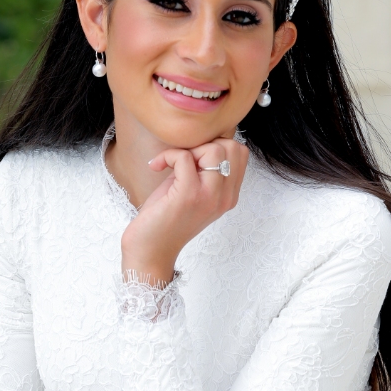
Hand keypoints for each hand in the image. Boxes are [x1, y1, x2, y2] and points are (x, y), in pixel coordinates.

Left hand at [121, 137, 248, 284]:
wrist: (150, 250)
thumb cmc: (165, 218)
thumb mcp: (193, 190)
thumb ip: (204, 169)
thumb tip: (202, 139)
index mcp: (229, 196)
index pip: (240, 153)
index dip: (214, 145)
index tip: (193, 159)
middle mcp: (225, 198)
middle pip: (232, 147)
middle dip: (204, 144)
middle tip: (182, 161)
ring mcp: (209, 197)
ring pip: (215, 149)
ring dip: (188, 150)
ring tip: (171, 164)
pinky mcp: (188, 195)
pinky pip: (185, 157)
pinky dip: (168, 156)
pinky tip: (156, 167)